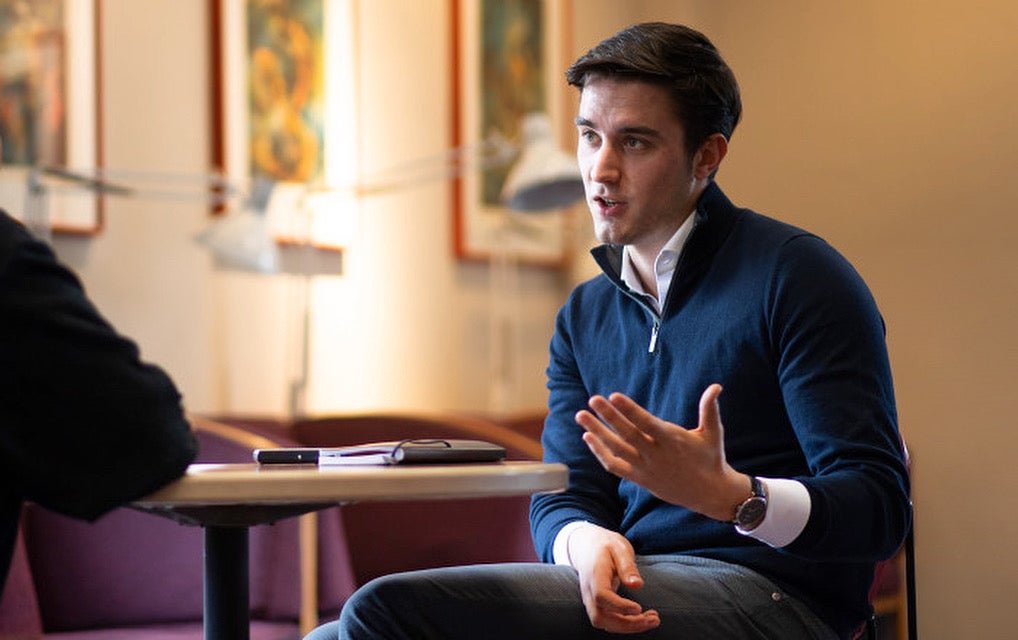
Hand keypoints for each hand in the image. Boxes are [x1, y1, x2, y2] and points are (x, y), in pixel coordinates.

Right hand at [567, 523, 660, 633]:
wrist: (587, 545)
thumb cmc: (606, 545)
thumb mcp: (619, 548)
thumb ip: (627, 566)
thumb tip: (637, 585)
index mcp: (594, 574)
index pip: (601, 596)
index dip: (619, 606)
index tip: (639, 608)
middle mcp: (589, 591)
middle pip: (600, 617)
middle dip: (626, 624)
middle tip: (653, 619)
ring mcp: (591, 600)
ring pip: (604, 623)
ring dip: (629, 626)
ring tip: (653, 619)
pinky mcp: (598, 605)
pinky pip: (609, 621)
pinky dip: (626, 624)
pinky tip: (644, 618)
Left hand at [575, 384, 749, 521]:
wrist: (710, 493)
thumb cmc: (711, 458)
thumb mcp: (713, 433)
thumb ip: (709, 409)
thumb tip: (716, 386)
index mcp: (673, 440)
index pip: (646, 423)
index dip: (630, 410)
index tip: (613, 396)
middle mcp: (657, 454)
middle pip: (627, 434)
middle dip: (608, 416)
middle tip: (592, 399)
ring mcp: (646, 468)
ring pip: (616, 449)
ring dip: (597, 432)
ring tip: (581, 415)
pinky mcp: (640, 478)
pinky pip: (615, 466)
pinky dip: (600, 453)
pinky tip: (588, 438)